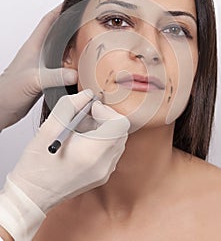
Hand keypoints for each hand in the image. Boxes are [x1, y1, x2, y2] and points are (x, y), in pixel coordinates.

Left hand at [0, 6, 77, 129]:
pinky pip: (62, 65)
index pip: (48, 21)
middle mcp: (39, 53)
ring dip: (73, 45)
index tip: (74, 2)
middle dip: (71, 25)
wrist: (1, 108)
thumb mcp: (33, 80)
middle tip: (86, 21)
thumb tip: (74, 73)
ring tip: (87, 41)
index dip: (60, 9)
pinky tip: (80, 66)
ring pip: (61, 49)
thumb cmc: (8, 91)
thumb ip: (54, 76)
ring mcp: (42, 64)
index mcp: (34, 47)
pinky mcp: (45, 76)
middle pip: (57, 33)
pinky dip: (72, 63)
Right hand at [0, 90, 129, 239]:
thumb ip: (70, 106)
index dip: (106, 111)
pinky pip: (111, 151)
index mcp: (93, 153)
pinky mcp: (102, 176)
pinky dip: (101, 141)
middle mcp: (104, 165)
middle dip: (104, 118)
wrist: (31, 195)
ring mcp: (105, 172)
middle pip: (121, 131)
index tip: (90, 109)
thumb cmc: (36, 165)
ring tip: (80, 130)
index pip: (120, 124)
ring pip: (117, 140)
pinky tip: (81, 141)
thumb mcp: (49, 128)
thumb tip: (87, 95)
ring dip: (103, 129)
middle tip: (84, 117)